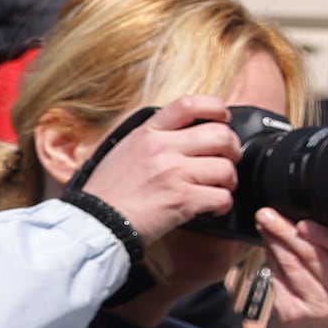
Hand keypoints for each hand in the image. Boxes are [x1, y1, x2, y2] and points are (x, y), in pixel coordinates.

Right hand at [76, 99, 242, 242]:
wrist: (94, 222)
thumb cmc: (108, 192)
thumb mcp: (124, 150)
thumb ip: (153, 138)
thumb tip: (185, 133)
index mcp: (148, 133)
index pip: (190, 104)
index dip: (216, 108)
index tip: (223, 119)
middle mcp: (162, 148)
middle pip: (220, 135)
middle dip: (233, 149)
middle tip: (228, 160)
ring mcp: (173, 173)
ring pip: (226, 168)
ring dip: (228, 181)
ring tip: (218, 188)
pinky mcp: (182, 200)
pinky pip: (222, 197)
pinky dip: (222, 205)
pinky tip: (211, 208)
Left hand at [254, 212, 327, 327]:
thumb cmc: (325, 295)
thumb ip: (326, 246)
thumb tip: (299, 215)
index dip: (326, 236)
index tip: (304, 222)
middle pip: (315, 257)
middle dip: (289, 232)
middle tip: (270, 214)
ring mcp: (319, 307)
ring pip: (293, 266)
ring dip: (275, 242)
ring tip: (264, 224)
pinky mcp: (293, 314)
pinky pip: (278, 280)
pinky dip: (269, 259)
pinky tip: (265, 246)